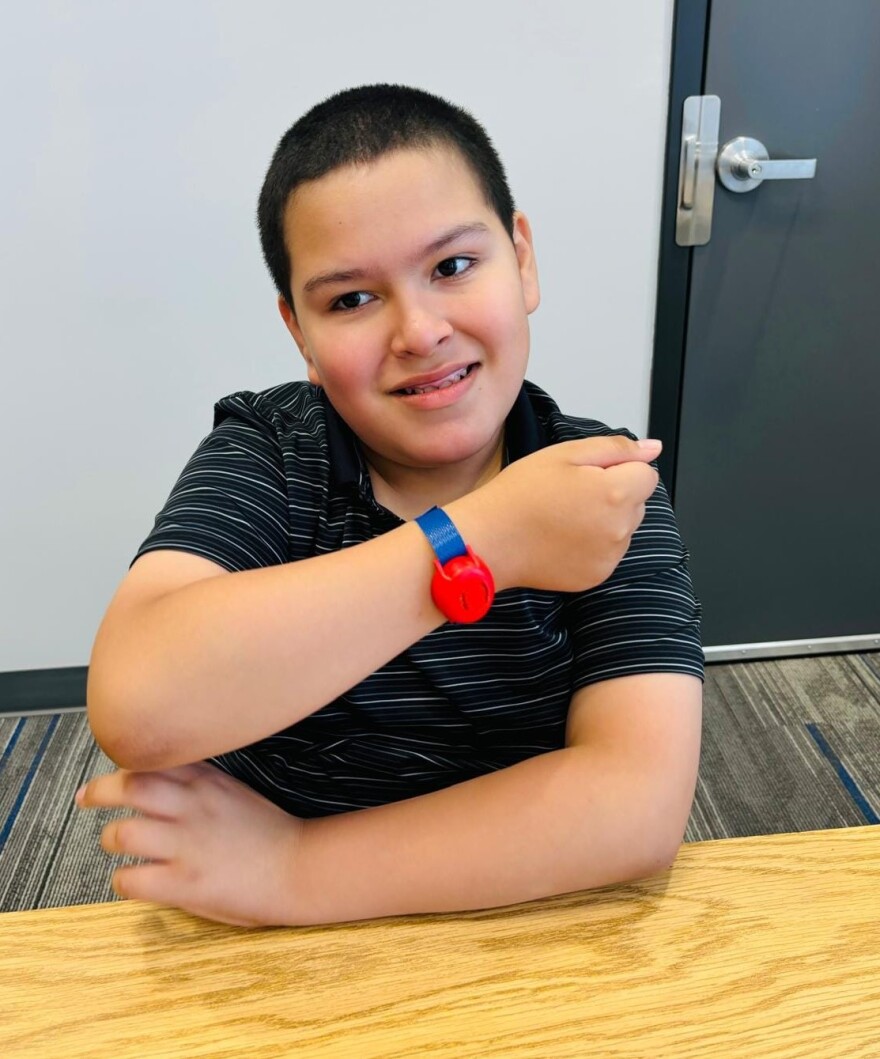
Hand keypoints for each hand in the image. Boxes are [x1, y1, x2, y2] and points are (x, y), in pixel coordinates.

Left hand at [75, 762, 303, 926]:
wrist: (301, 867)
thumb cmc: (270, 832)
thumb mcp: (236, 790)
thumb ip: (201, 780)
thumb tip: (163, 775)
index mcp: (208, 781)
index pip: (154, 758)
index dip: (127, 761)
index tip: (115, 769)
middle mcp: (193, 806)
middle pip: (129, 785)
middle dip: (100, 790)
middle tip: (87, 797)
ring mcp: (187, 845)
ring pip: (122, 832)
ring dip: (110, 839)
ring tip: (116, 843)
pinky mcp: (185, 883)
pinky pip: (131, 879)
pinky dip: (123, 881)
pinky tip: (133, 880)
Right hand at [455, 436, 661, 592]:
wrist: (489, 540)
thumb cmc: (519, 494)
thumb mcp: (565, 455)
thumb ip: (616, 449)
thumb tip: (652, 449)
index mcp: (615, 494)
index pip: (646, 474)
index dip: (617, 469)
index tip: (584, 475)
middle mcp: (620, 530)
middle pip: (637, 502)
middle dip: (614, 494)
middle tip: (570, 494)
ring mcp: (610, 557)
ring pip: (624, 528)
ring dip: (606, 520)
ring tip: (563, 517)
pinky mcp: (596, 576)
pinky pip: (609, 552)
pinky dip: (593, 544)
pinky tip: (562, 537)